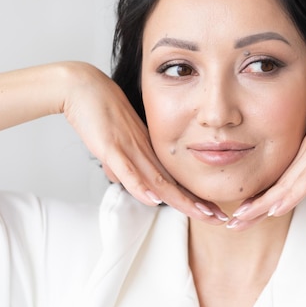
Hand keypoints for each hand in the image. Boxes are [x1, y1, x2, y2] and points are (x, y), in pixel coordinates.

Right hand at [61, 62, 226, 223]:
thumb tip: (118, 180)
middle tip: (220, 218)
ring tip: (201, 213)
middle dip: (198, 204)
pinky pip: (128, 169)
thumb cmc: (101, 112)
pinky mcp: (112, 146)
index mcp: (148, 152)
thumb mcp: (114, 144)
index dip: (194, 199)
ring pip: (158, 180)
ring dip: (180, 199)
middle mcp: (145, 152)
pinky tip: (154, 200)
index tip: (213, 212)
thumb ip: (119, 163)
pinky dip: (140, 186)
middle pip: (174, 185)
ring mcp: (130, 149)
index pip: (175, 181)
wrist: (85, 88)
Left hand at [230, 60, 305, 229]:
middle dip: (254, 207)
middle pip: (275, 186)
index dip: (267, 197)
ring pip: (282, 187)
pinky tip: (272, 211)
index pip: (284, 179)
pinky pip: (303, 181)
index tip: (250, 211)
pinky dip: (287, 197)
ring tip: (238, 222)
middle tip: (234, 223)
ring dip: (260, 207)